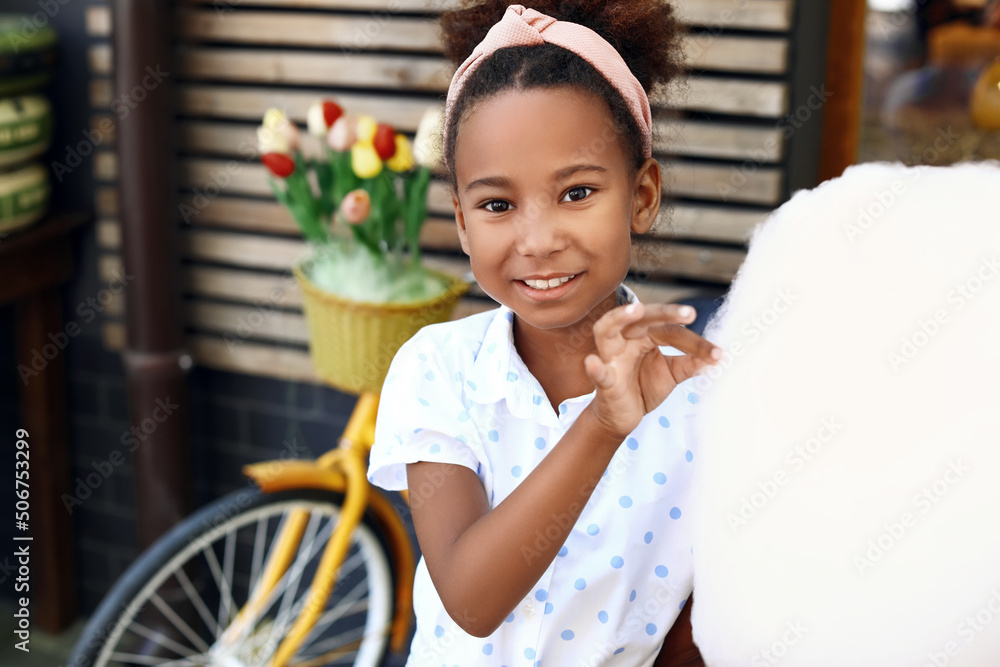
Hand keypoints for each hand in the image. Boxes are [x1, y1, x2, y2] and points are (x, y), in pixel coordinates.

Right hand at [584, 302, 720, 438]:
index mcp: (644, 335)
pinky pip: (598, 372)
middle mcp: (626, 340)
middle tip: (689, 313)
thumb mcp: (671, 374)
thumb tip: (717, 356)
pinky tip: (592, 362)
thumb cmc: (643, 387)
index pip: (670, 331)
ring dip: (620, 317)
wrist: (623, 416)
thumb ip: (689, 363)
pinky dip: (594, 367)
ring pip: (606, 329)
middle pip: (641, 319)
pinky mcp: (604, 381)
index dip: (694, 342)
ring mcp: (611, 358)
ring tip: (636, 310)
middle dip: (663, 312)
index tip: (717, 354)